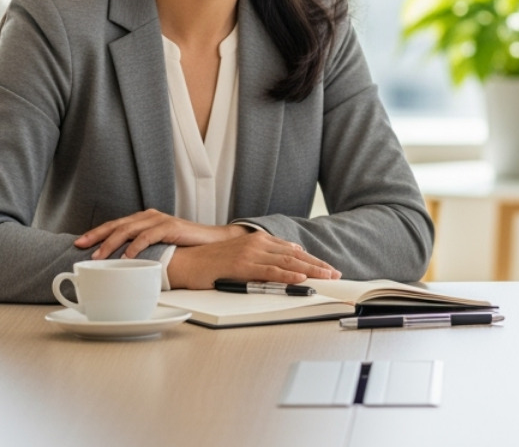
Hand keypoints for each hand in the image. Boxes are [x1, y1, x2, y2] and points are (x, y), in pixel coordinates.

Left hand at [75, 209, 245, 259]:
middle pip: (117, 224)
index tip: (78, 243)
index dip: (96, 233)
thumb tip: (119, 266)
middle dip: (97, 236)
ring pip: (128, 229)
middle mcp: (149, 216)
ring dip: (111, 243)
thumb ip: (142, 249)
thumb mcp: (159, 246)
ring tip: (99, 256)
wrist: (212, 240)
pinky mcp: (170, 226)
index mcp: (144, 220)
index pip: (115, 225)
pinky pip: (147, 235)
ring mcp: (159, 220)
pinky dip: (135, 245)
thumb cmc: (185, 245)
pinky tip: (127, 256)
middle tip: (80, 246)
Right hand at [166, 230, 341, 288]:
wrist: (184, 261)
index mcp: (258, 240)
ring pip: (287, 262)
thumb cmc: (209, 262)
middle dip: (317, 265)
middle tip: (335, 274)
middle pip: (295, 254)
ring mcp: (250, 253)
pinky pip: (270, 271)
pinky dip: (288, 275)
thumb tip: (283, 261)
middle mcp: (257, 243)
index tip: (327, 268)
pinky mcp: (242, 265)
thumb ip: (261, 257)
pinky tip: (301, 279)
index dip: (312, 259)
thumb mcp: (240, 256)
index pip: (292, 250)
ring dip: (310, 270)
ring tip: (326, 277)